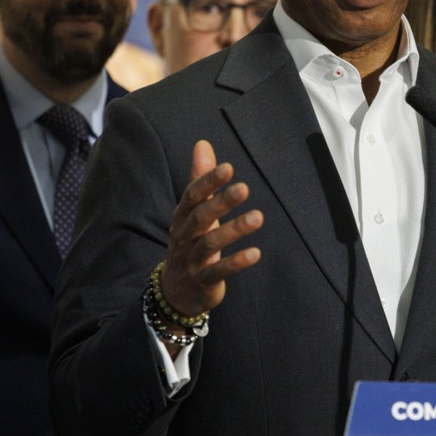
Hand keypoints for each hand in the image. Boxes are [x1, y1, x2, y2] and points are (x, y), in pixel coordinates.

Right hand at [159, 140, 262, 329]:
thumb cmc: (191, 242)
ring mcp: (191, 260)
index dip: (208, 181)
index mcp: (182, 217)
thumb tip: (203, 143)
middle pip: (200, 217)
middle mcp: (184, 236)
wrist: (176, 292)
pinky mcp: (202, 281)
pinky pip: (218, 271)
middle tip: (244, 188)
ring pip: (210, 243)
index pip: (192, 195)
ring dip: (234, 230)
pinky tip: (256, 253)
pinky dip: (236, 262)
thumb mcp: (193, 212)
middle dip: (221, 202)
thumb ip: (200, 179)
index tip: (228, 168)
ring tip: (258, 217)